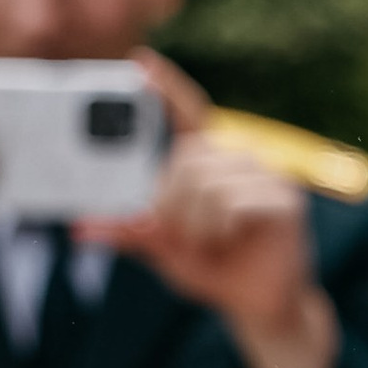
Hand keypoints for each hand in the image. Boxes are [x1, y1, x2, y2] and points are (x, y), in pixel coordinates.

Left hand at [86, 53, 336, 367]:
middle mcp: (240, 160)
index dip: (167, 86)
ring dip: (195, 222)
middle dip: (171, 202)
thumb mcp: (163, 249)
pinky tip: (231, 241)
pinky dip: (220, 227)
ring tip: (208, 242)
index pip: (188, 115)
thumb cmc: (216, 269)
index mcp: (211, 164)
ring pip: (209, 181)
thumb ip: (130, 232)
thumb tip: (82, 227)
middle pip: (189, 158)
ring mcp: (268, 176)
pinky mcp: (285, 198)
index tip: (139, 62)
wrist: (259, 305)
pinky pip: (235, 200)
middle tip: (177, 234)